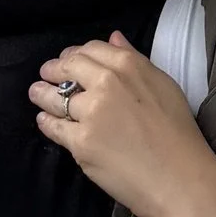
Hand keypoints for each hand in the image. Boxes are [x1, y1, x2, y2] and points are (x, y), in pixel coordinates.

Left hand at [31, 33, 215, 216]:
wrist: (180, 178)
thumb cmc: (178, 132)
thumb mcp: (163, 84)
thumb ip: (134, 59)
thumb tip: (113, 39)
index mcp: (128, 65)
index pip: (90, 49)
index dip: (75, 54)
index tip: (68, 60)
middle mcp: (105, 83)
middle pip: (67, 68)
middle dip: (53, 69)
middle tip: (46, 73)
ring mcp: (90, 113)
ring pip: (55, 97)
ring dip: (42, 93)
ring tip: (36, 93)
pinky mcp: (81, 142)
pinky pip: (54, 127)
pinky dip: (45, 122)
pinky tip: (43, 120)